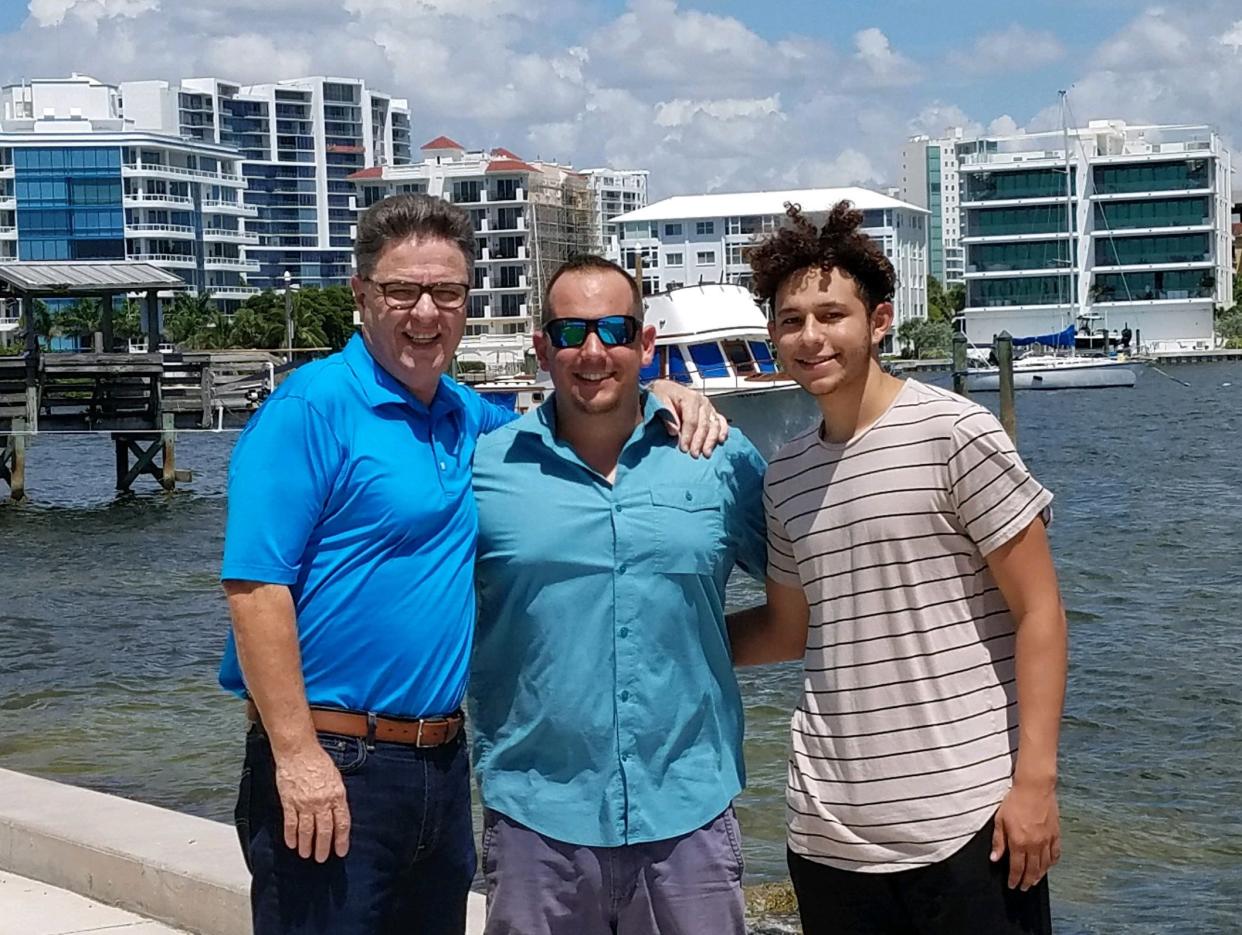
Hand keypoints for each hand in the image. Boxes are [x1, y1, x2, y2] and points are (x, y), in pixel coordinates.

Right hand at [273, 743, 351, 861]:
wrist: (298, 751)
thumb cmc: (318, 761)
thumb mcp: (336, 778)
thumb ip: (337, 796)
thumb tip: (338, 814)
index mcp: (336, 795)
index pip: (342, 823)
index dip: (342, 840)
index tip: (341, 851)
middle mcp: (322, 802)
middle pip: (324, 831)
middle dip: (323, 847)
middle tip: (322, 858)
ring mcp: (304, 803)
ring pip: (307, 830)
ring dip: (306, 845)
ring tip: (306, 854)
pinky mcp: (289, 802)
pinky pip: (290, 823)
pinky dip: (291, 836)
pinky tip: (292, 844)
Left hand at [648, 379, 728, 456]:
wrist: (666, 389)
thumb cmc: (663, 394)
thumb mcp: (659, 400)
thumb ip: (667, 415)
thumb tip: (674, 431)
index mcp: (690, 398)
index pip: (691, 420)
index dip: (688, 436)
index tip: (684, 448)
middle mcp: (703, 402)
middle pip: (704, 425)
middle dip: (699, 441)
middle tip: (694, 454)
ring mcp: (709, 407)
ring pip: (715, 425)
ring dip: (711, 441)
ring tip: (706, 453)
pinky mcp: (712, 412)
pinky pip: (721, 422)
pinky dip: (723, 431)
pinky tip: (721, 440)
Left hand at [990, 780, 1059, 889]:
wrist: (1034, 787)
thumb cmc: (1014, 801)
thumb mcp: (1000, 819)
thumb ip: (998, 841)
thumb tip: (995, 859)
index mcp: (1019, 842)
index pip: (1017, 867)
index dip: (1015, 879)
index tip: (1013, 885)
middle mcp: (1035, 845)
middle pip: (1032, 870)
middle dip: (1027, 881)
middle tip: (1024, 888)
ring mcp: (1047, 840)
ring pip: (1045, 865)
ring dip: (1039, 875)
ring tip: (1034, 881)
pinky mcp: (1056, 834)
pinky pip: (1055, 854)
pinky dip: (1052, 863)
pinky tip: (1048, 866)